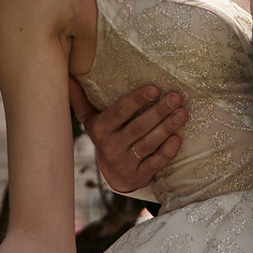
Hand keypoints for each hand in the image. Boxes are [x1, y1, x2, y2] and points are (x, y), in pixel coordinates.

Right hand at [74, 70, 188, 197]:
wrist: (113, 175)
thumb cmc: (106, 137)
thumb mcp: (91, 120)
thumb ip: (82, 99)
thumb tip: (69, 76)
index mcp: (100, 129)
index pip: (120, 112)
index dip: (137, 100)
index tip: (155, 88)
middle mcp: (110, 147)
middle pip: (139, 126)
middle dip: (160, 111)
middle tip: (177, 97)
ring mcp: (124, 163)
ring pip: (149, 143)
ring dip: (168, 127)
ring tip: (183, 112)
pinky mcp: (139, 176)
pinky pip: (156, 162)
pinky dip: (167, 150)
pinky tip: (178, 137)